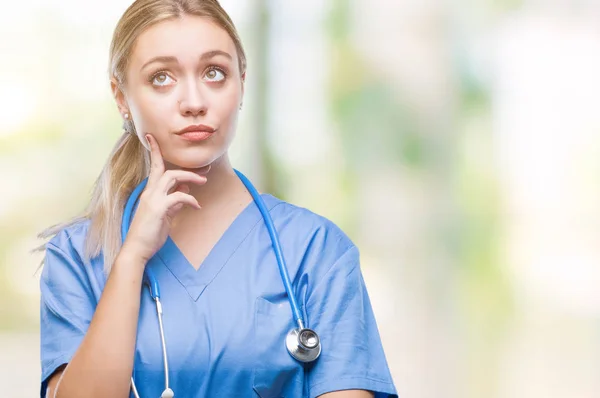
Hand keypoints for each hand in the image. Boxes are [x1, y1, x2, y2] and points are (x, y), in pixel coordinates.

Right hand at [121, 134, 206, 262]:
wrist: (137, 249)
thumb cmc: (150, 233)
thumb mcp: (165, 214)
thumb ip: (174, 201)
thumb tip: (185, 190)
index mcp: (150, 192)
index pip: (153, 167)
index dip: (155, 151)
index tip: (153, 137)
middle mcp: (150, 193)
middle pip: (166, 169)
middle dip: (186, 167)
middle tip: (206, 168)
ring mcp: (153, 199)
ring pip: (172, 177)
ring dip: (190, 177)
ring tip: (204, 181)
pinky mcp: (158, 209)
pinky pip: (178, 196)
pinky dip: (190, 199)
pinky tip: (197, 206)